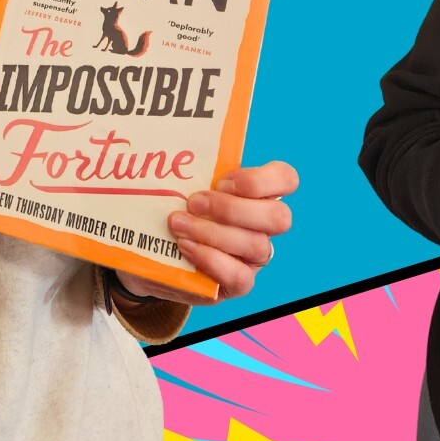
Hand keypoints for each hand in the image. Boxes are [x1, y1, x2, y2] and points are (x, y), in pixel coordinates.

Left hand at [118, 161, 298, 304]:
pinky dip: (210, 258)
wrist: (154, 253)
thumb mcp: (184, 186)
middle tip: (193, 202)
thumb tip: (171, 156)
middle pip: (279, 217)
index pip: (286, 179)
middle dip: (233, 208)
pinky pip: (239, 275)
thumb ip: (192, 172)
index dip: (259, 180)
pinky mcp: (238, 284)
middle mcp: (264, 227)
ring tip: (177, 224)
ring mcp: (254, 259)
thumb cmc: (176, 209)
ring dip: (212, 232)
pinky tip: (185, 247)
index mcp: (258, 195)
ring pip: (256, 245)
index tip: (221, 181)